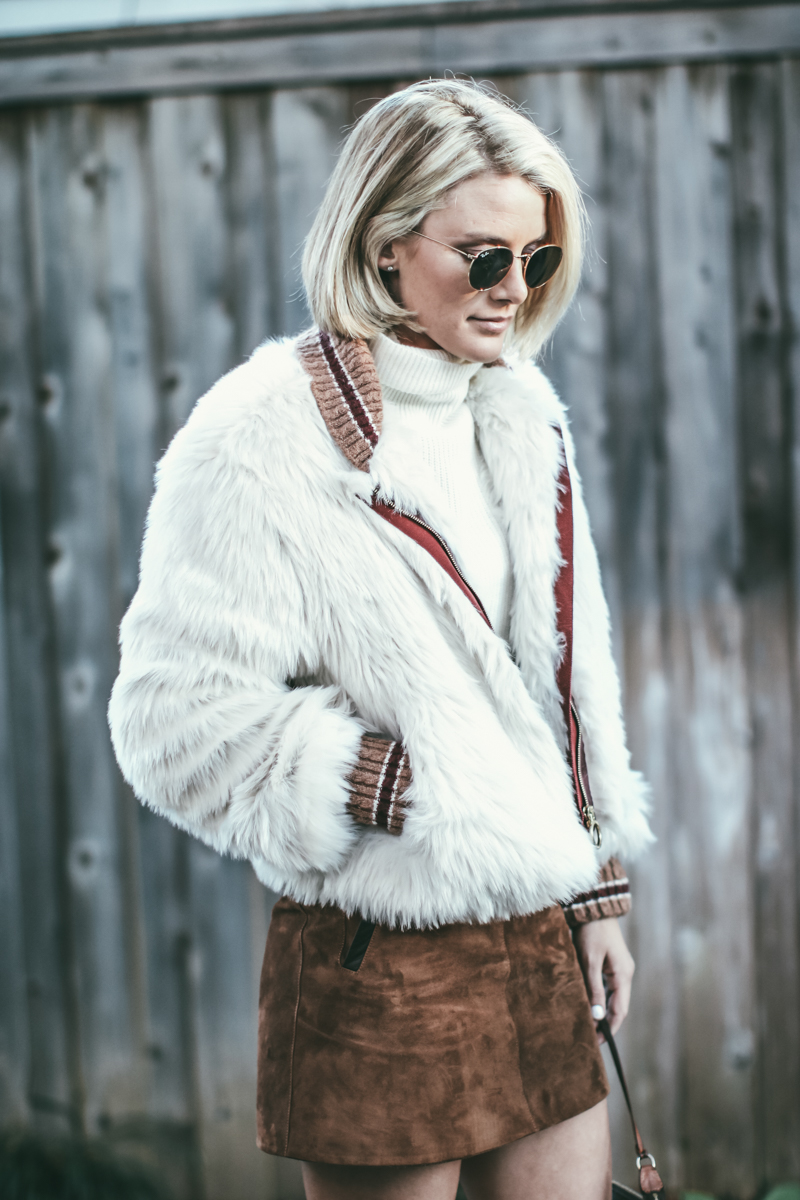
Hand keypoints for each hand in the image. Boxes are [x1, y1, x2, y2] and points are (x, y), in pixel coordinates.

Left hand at [573, 916, 634, 1040]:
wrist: (594, 908)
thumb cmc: (591, 932)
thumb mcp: (590, 961)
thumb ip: (594, 988)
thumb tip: (597, 1016)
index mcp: (623, 975)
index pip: (620, 1010)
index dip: (610, 1029)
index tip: (598, 1043)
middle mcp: (625, 974)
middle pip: (617, 1006)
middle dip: (606, 1024)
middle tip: (590, 1039)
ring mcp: (619, 969)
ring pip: (612, 998)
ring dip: (602, 1012)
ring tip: (588, 1026)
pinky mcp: (611, 965)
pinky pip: (608, 988)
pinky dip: (600, 999)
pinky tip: (589, 1006)